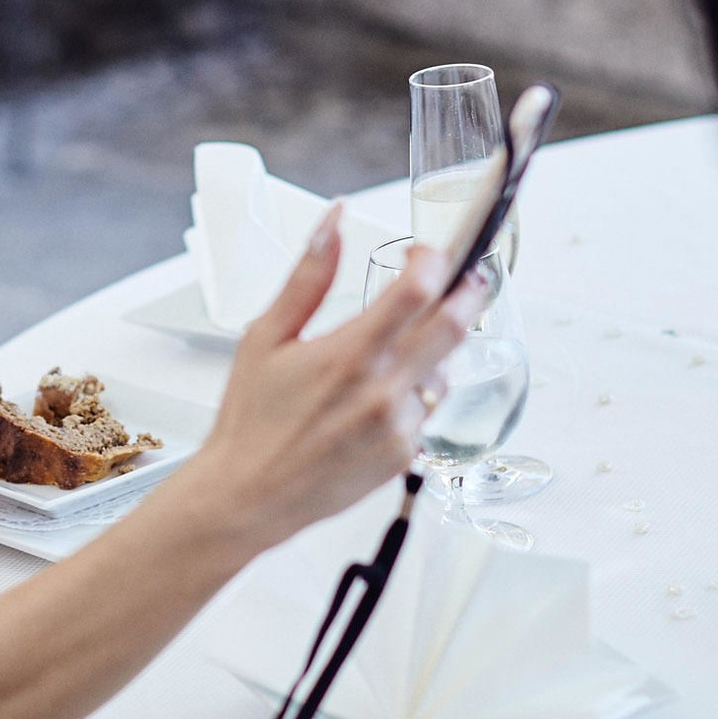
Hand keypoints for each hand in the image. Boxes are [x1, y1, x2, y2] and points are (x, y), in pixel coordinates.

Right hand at [179, 204, 486, 550]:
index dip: (434, 260)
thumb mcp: (266, 336)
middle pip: (454, 326)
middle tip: (467, 276)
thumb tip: (332, 224)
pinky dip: (415, 391)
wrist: (249, 494)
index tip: (426, 252)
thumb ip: (307, 277)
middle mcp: (383, 391)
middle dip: (468, 292)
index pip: (418, 291)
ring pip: (444, 370)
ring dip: (437, 347)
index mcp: (350, 354)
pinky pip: (428, 410)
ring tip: (406, 343)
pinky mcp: (404, 455)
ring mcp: (399, 426)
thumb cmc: (251, 420)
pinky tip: (380, 394)